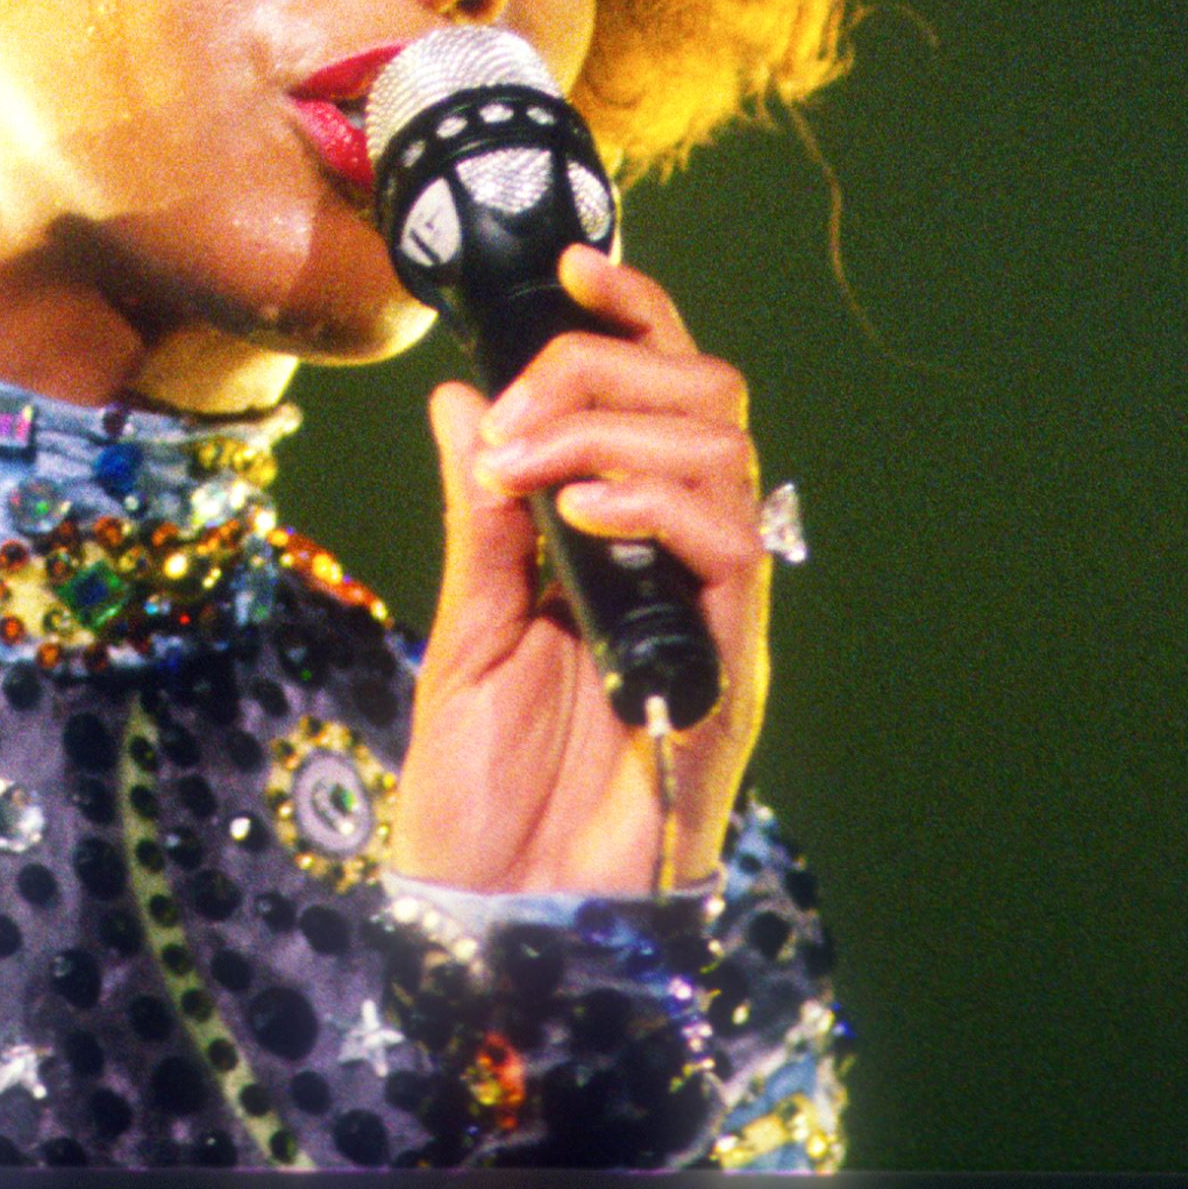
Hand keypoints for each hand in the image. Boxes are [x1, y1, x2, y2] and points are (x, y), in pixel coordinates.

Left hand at [384, 245, 771, 898]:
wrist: (500, 920)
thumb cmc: (484, 798)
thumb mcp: (463, 629)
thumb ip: (478, 515)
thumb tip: (458, 397)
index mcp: (620, 545)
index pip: (660, 396)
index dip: (635, 319)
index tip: (576, 268)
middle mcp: (679, 567)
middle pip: (704, 401)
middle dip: (605, 371)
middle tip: (515, 412)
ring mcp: (709, 617)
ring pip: (723, 456)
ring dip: (615, 432)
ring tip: (532, 466)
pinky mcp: (726, 673)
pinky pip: (728, 550)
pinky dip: (656, 505)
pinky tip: (584, 513)